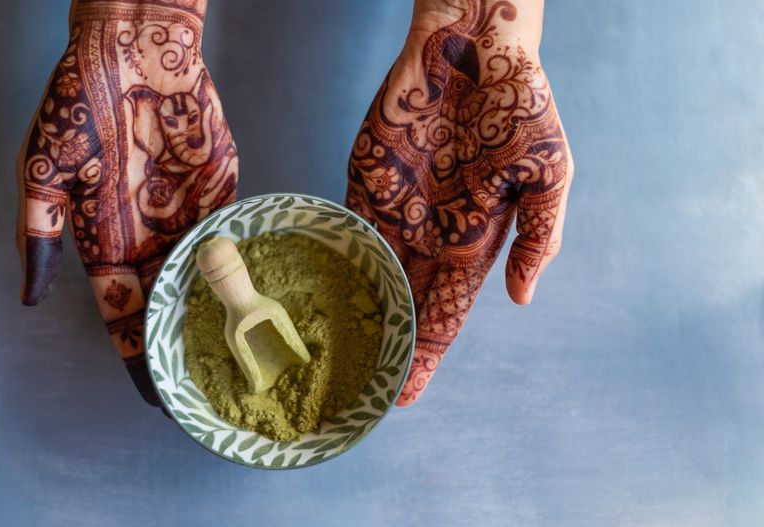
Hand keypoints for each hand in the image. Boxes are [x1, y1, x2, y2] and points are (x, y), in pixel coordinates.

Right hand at [16, 0, 236, 405]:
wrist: (131, 48)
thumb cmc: (77, 104)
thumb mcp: (42, 173)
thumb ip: (39, 236)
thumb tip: (27, 299)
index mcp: (104, 239)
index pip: (122, 311)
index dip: (136, 352)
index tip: (151, 395)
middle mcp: (148, 235)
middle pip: (169, 305)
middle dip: (183, 346)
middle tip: (204, 390)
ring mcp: (185, 214)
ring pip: (203, 280)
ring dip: (217, 319)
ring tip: (240, 362)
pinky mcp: (219, 190)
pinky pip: (233, 238)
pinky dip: (246, 269)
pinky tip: (262, 305)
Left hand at [346, 0, 572, 405]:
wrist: (473, 44)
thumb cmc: (521, 106)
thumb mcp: (549, 174)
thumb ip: (539, 237)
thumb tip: (523, 299)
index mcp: (473, 242)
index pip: (443, 314)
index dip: (425, 355)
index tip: (404, 396)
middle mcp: (430, 234)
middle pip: (400, 305)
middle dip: (381, 348)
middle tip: (353, 389)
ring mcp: (394, 209)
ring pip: (367, 275)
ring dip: (350, 314)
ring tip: (324, 357)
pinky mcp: (365, 180)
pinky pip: (343, 228)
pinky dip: (328, 260)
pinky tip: (308, 293)